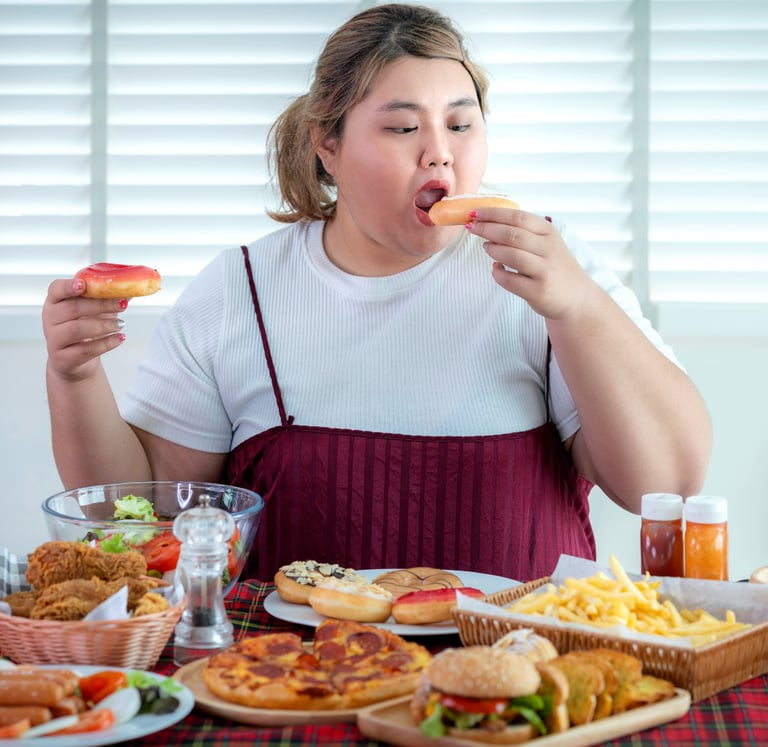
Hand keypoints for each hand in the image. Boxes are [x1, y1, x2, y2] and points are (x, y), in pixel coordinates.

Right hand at [42, 277, 126, 380]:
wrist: (75, 361)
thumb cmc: (85, 328)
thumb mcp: (94, 310)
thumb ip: (108, 298)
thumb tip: (130, 289)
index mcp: (55, 301)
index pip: (56, 289)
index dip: (68, 286)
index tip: (83, 285)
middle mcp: (50, 319)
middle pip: (72, 308)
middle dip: (100, 305)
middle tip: (122, 305)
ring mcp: (54, 339)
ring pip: (76, 329)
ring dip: (103, 325)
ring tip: (121, 324)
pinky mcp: (62, 358)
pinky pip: (85, 350)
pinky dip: (106, 343)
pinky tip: (120, 338)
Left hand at [467, 208, 594, 318]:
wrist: (578, 298)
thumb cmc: (555, 268)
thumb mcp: (546, 244)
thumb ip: (523, 234)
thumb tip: (489, 225)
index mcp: (548, 232)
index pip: (518, 217)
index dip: (493, 213)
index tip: (475, 212)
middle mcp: (548, 249)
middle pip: (512, 234)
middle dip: (487, 228)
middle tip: (471, 227)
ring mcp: (544, 270)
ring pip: (511, 255)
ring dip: (493, 249)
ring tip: (485, 247)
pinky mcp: (538, 291)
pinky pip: (510, 280)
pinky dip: (498, 274)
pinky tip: (496, 270)